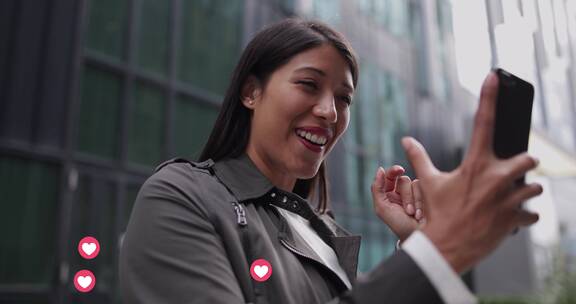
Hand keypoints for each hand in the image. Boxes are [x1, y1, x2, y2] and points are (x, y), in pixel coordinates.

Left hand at [371, 165, 425, 241]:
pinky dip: (422, 202)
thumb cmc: (399, 225)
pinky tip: (421, 214)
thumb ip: (377, 188)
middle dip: (406, 196)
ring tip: (414, 215)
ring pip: (416, 184)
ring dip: (415, 201)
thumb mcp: (382, 208)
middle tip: (407, 211)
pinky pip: (426, 189)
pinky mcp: (428, 195)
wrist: (418, 237)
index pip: (390, 176)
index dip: (393, 170)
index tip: (399, 169)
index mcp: (389, 194)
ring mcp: (416, 194)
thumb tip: (380, 169)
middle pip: (404, 180)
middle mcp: (402, 193)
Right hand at [401, 72, 541, 272]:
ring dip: (525, 192)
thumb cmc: (436, 214)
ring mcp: (509, 200)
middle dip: (524, 164)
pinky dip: (523, 216)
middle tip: (512, 172)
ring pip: (535, 188)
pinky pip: (531, 215)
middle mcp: (497, 179)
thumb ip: (419, 158)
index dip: (488, 96)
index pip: (483, 122)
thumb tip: (406, 140)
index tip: (494, 76)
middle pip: (529, 159)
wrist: (445, 248)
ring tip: (510, 198)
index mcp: (475, 165)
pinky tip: (509, 219)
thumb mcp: (428, 183)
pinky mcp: (516, 219)